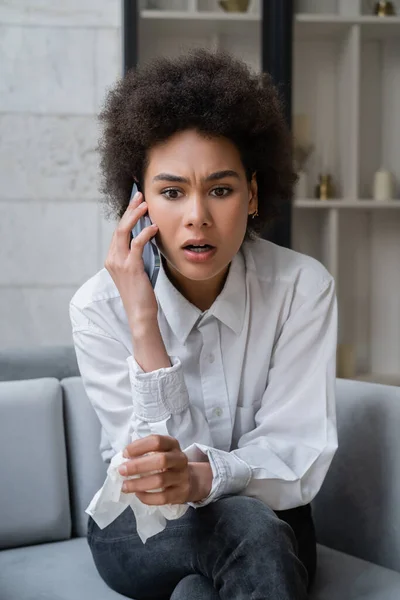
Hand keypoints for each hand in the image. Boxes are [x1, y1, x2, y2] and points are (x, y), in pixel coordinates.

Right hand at [104, 190, 158, 326]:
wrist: (140, 313)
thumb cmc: (142, 293)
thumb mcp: (138, 269)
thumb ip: (138, 254)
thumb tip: (148, 235)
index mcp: (112, 259)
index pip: (119, 231)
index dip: (127, 214)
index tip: (135, 201)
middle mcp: (112, 259)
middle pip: (119, 226)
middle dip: (129, 209)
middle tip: (139, 195)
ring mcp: (119, 263)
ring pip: (123, 231)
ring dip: (135, 215)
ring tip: (145, 204)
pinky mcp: (131, 267)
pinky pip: (137, 245)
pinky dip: (145, 233)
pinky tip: (153, 227)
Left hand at [118, 435, 212, 504]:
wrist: (190, 480)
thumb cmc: (168, 464)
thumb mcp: (160, 452)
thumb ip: (144, 453)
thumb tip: (123, 461)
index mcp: (172, 445)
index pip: (156, 441)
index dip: (139, 446)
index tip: (125, 454)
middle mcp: (179, 459)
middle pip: (160, 460)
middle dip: (138, 466)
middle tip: (121, 471)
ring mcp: (182, 477)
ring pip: (160, 480)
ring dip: (139, 484)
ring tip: (125, 486)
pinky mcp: (181, 493)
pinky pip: (162, 497)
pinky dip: (147, 497)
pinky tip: (137, 495)